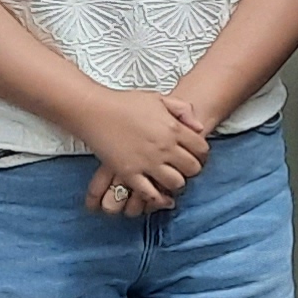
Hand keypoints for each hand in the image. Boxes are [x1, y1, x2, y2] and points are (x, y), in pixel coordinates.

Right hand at [79, 90, 210, 214]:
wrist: (96, 111)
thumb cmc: (126, 102)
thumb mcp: (159, 98)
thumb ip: (183, 110)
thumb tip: (200, 128)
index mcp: (173, 128)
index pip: (201, 149)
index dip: (202, 155)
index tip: (196, 156)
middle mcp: (164, 148)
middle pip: (192, 168)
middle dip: (192, 170)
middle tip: (185, 169)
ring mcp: (147, 162)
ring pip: (176, 183)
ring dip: (177, 184)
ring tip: (171, 180)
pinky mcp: (130, 174)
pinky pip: (151, 194)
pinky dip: (159, 199)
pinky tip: (161, 197)